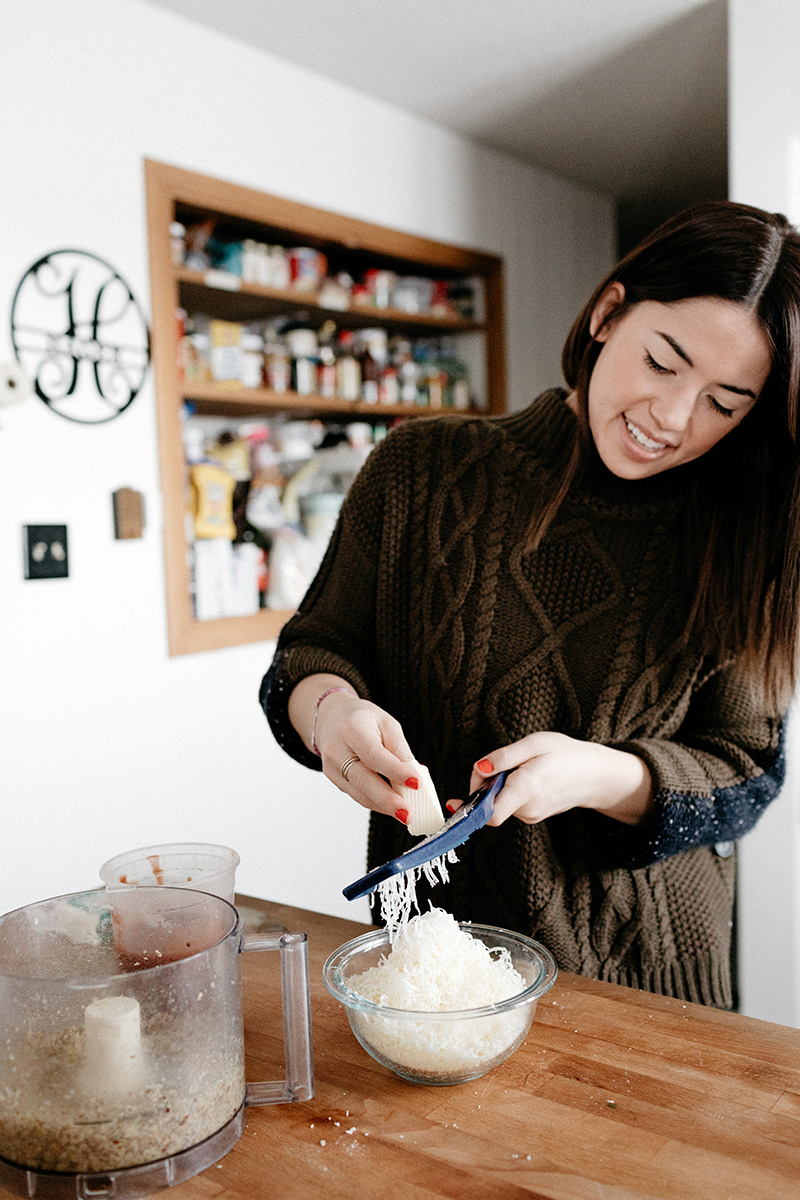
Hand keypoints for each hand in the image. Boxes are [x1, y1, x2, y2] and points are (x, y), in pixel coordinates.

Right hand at [289, 675, 421, 823]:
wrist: (332, 719)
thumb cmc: (363, 719)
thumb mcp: (386, 723)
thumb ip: (398, 747)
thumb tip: (413, 773)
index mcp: (352, 729)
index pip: (373, 754)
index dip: (395, 771)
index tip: (416, 783)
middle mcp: (337, 749)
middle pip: (362, 779)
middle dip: (387, 799)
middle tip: (408, 813)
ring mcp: (331, 767)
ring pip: (359, 793)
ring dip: (383, 806)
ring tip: (406, 814)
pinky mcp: (333, 779)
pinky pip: (357, 795)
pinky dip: (376, 803)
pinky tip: (391, 807)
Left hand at [450, 732, 652, 826]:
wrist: (595, 775)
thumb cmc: (566, 754)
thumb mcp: (535, 743)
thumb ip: (504, 757)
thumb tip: (478, 768)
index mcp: (526, 789)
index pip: (490, 814)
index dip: (469, 808)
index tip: (453, 802)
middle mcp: (526, 809)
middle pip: (488, 803)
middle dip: (483, 784)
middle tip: (496, 763)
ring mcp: (530, 816)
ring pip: (498, 803)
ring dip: (496, 786)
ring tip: (518, 767)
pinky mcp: (532, 816)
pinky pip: (509, 804)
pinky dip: (507, 790)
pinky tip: (524, 776)